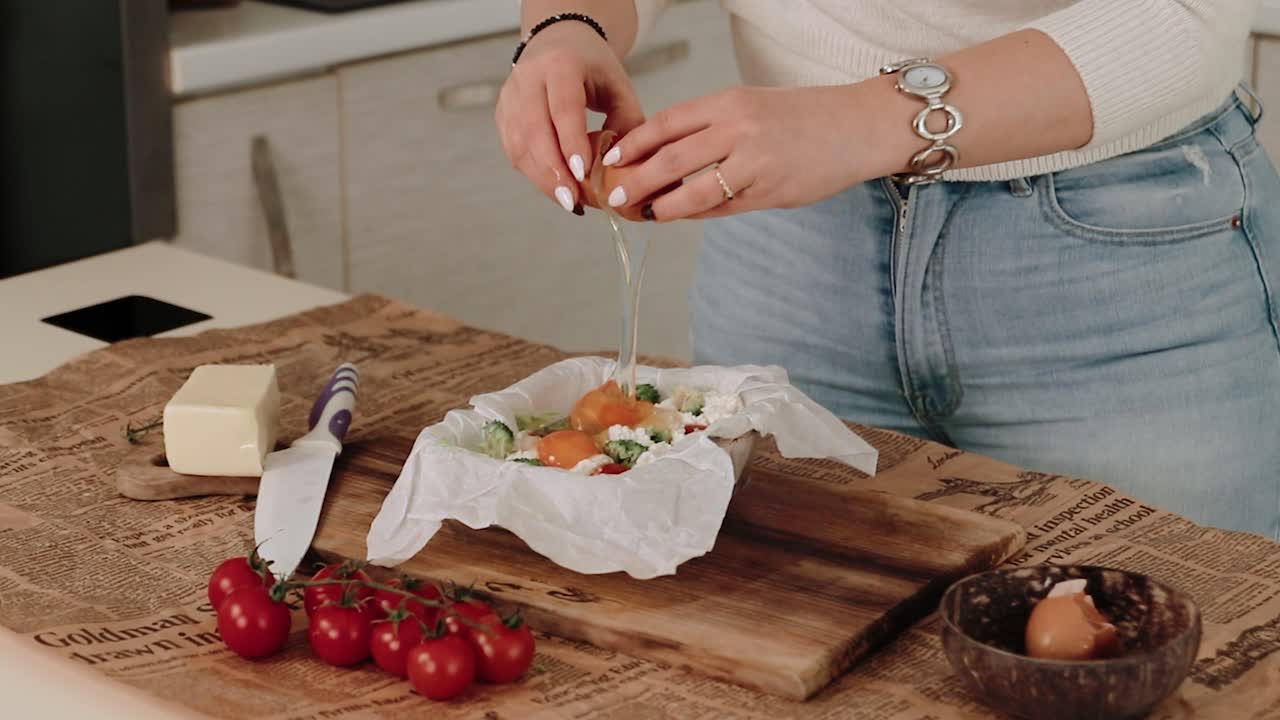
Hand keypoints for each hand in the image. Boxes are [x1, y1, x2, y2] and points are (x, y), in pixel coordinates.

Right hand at [495, 22, 644, 214]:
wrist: (558, 42)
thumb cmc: (592, 67)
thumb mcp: (618, 86)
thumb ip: (627, 121)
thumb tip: (625, 164)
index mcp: (561, 64)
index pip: (563, 107)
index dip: (571, 142)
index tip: (583, 174)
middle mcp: (528, 78)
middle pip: (534, 131)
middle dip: (553, 171)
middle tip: (572, 201)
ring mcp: (510, 96)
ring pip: (518, 145)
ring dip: (542, 178)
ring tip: (568, 201)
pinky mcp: (502, 113)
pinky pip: (513, 150)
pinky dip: (533, 173)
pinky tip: (555, 188)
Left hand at [600, 85, 872, 220]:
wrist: (858, 127)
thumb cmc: (803, 117)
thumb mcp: (753, 106)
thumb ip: (713, 128)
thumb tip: (667, 155)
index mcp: (730, 103)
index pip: (668, 123)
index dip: (634, 143)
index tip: (611, 157)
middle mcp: (739, 129)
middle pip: (672, 159)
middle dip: (637, 180)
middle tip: (616, 195)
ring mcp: (755, 163)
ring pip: (695, 191)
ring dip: (665, 206)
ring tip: (647, 213)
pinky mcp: (770, 192)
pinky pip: (723, 208)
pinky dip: (699, 213)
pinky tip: (685, 215)